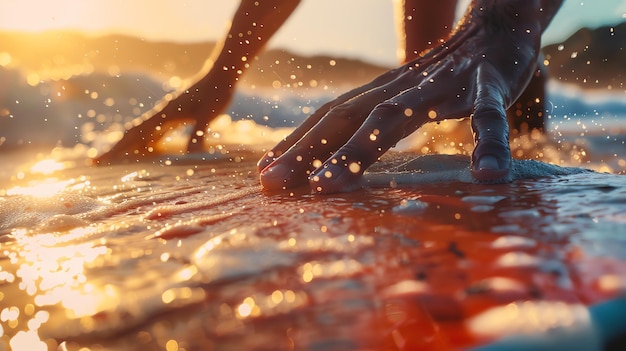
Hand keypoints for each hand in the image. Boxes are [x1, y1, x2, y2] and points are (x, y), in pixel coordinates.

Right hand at [94, 70, 234, 163]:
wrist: (220, 76)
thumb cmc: (215, 94)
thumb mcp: (209, 115)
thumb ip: (198, 134)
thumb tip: (192, 156)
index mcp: (163, 114)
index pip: (134, 135)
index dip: (116, 149)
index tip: (98, 160)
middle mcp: (160, 114)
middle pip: (131, 134)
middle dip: (114, 149)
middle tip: (95, 162)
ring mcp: (166, 115)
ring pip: (141, 133)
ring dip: (128, 147)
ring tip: (115, 160)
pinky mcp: (175, 116)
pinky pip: (155, 133)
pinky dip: (146, 143)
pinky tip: (146, 152)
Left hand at [258, 0, 561, 192]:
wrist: (499, 26)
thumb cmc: (446, 77)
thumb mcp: (406, 99)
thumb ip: (377, 126)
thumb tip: (341, 159)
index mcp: (383, 94)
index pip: (330, 117)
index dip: (295, 144)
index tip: (264, 175)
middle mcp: (403, 88)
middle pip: (345, 119)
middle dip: (304, 152)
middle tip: (270, 184)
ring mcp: (443, 86)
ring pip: (394, 117)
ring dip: (357, 150)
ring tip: (326, 186)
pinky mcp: (490, 85)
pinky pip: (488, 116)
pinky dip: (488, 143)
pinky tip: (486, 173)